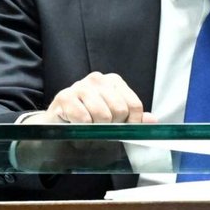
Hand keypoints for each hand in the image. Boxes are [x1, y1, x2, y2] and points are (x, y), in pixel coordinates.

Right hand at [26, 72, 155, 124]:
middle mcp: (97, 79)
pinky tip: (76, 125)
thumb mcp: (114, 118)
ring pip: (103, 115)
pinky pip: (84, 119)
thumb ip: (133, 118)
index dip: (132, 123)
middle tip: (101, 128)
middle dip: (112, 126)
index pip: (134, 105)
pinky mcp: (65, 96)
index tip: (122, 129)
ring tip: (89, 127)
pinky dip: (82, 129)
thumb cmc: (88, 119)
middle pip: (120, 110)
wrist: (57, 122)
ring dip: (96, 129)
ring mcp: (80, 86)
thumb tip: (153, 120)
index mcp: (113, 81)